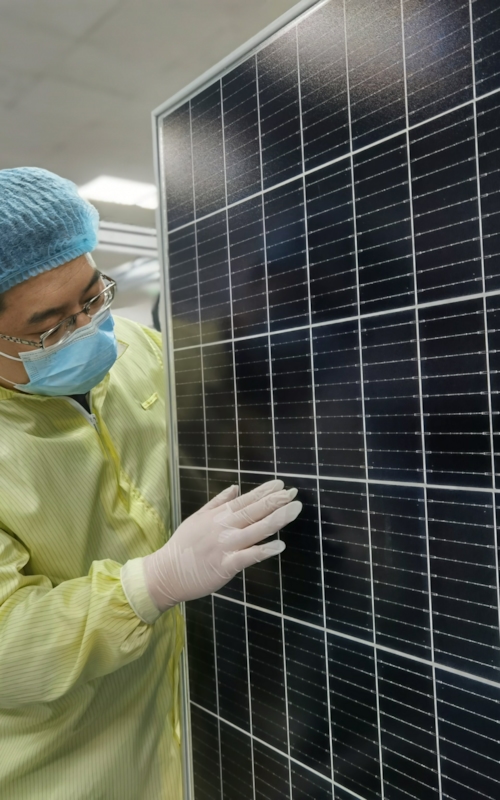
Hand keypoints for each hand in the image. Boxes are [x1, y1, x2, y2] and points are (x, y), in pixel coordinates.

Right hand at [142, 479, 301, 611]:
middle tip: (294, 493)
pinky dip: (264, 550)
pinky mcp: (225, 566)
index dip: (264, 492)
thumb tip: (235, 488)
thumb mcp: (197, 518)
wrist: (166, 573)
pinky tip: (280, 545)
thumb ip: (217, 503)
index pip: (245, 500)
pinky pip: (248, 556)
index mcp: (217, 516)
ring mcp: (225, 546)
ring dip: (276, 519)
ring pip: (255, 530)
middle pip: (253, 512)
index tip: (281, 485)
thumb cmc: (182, 546)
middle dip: (275, 501)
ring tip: (294, 510)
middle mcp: (223, 528)